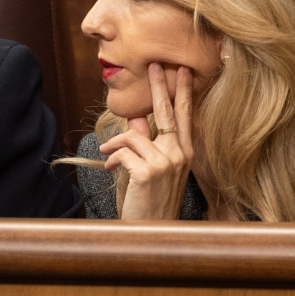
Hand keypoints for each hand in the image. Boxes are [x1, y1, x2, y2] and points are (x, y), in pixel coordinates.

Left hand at [99, 62, 193, 219]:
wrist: (152, 231)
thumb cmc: (152, 199)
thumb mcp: (153, 169)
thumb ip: (147, 143)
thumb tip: (138, 120)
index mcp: (185, 153)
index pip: (185, 116)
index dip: (183, 92)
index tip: (182, 70)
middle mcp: (180, 154)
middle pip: (168, 112)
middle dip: (160, 86)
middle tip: (155, 65)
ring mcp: (166, 162)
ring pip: (133, 135)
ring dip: (115, 144)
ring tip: (109, 155)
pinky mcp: (148, 171)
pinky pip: (122, 151)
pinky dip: (111, 158)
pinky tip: (110, 170)